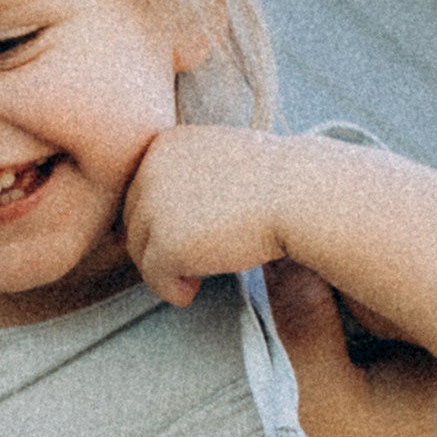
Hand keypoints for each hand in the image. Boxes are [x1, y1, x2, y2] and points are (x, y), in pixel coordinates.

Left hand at [122, 125, 297, 305]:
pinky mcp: (165, 244)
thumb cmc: (274, 180)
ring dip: (164, 269)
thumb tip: (156, 218)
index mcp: (164, 144)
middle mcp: (150, 170)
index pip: (141, 190)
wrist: (301, 193)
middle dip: (159, 245)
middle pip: (135, 221)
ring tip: (194, 277)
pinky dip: (171, 290)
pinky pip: (154, 278)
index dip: (160, 220)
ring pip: (140, 251)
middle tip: (191, 261)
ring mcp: (154, 207)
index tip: (186, 236)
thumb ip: (184, 180)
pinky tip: (192, 292)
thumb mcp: (219, 160)